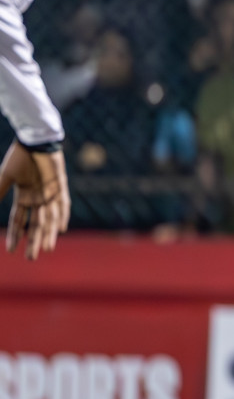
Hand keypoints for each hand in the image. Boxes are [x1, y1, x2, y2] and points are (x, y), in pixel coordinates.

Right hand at [0, 142, 70, 259]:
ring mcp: (50, 194)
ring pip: (50, 218)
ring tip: (47, 249)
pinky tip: (61, 229)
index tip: (11, 251)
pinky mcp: (60, 187)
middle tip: (31, 259)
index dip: (15, 235)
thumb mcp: (6, 177)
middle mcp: (38, 198)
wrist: (34, 140)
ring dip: (48, 233)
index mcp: (24, 197)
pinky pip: (63, 205)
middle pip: (36, 224)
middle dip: (33, 241)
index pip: (18, 221)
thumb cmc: (19, 157)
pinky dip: (62, 216)